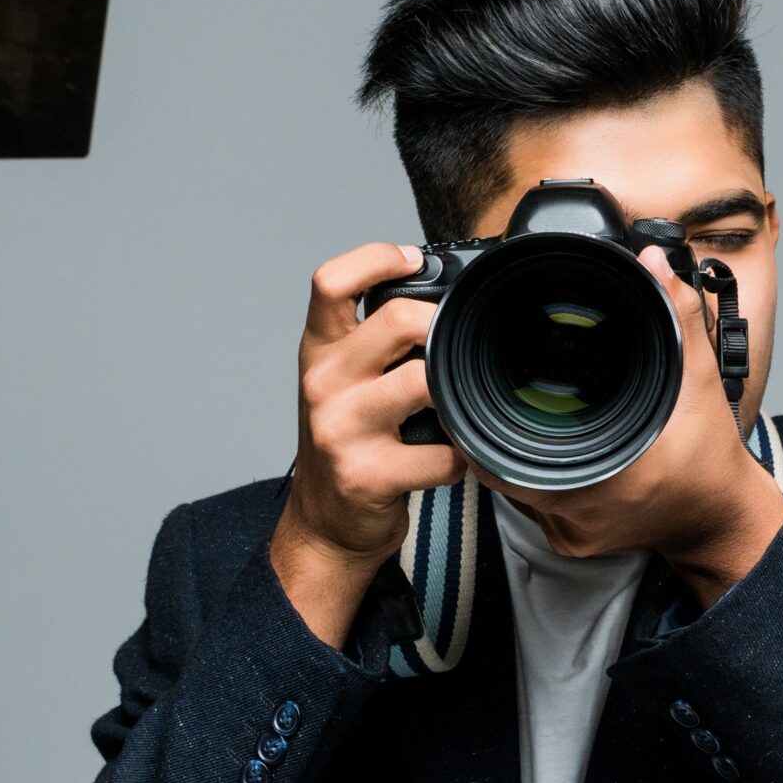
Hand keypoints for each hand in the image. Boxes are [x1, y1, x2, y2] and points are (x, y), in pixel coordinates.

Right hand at [269, 242, 468, 647]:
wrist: (324, 523)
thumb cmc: (346, 443)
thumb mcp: (342, 380)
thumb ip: (374, 340)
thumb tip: (441, 298)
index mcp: (319, 351)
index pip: (331, 282)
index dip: (376, 258)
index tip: (412, 261)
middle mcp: (324, 382)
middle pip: (397, 320)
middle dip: (441, 327)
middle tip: (455, 346)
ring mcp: (344, 429)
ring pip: (424, 382)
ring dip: (456, 393)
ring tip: (458, 405)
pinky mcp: (368, 474)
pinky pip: (441, 453)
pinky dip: (462, 455)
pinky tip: (456, 456)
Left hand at [481, 245, 782, 605]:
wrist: (722, 517)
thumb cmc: (711, 460)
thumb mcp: (700, 381)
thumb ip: (679, 317)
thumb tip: (656, 265)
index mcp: (599, 479)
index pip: (505, 456)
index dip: (483, 421)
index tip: (477, 389)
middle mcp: (574, 514)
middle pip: (500, 470)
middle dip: (495, 427)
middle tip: (496, 391)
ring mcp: (570, 533)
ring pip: (513, 490)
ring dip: (512, 451)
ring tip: (519, 413)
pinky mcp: (572, 540)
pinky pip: (532, 504)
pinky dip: (534, 472)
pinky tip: (545, 445)